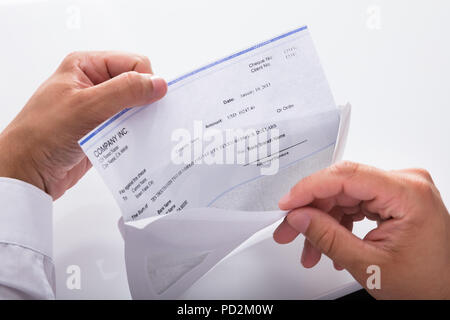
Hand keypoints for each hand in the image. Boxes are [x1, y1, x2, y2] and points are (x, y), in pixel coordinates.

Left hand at [0, 51, 166, 198]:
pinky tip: (133, 142)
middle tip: (141, 118)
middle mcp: (93, 84)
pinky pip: (129, 127)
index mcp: (86, 66)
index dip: (144, 81)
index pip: (133, 63)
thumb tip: (158, 84)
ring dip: (140, 119)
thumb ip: (125, 91)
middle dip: (144, 101)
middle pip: (136, 85)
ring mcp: (99, 108)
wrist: (27, 172)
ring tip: (135, 132)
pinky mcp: (103, 129)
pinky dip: (135, 134)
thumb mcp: (86, 106)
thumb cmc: (43, 135)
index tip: (147, 101)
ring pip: (135, 107)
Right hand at [273, 161, 449, 298]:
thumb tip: (299, 216)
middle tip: (288, 230)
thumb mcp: (368, 264)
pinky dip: (338, 224)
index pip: (346, 176)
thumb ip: (327, 237)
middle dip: (312, 211)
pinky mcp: (394, 200)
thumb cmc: (426, 285)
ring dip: (322, 222)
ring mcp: (400, 191)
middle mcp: (406, 184)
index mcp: (408, 193)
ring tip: (310, 249)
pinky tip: (329, 244)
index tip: (287, 204)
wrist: (445, 294)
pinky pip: (355, 204)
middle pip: (342, 187)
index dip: (310, 188)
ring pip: (344, 197)